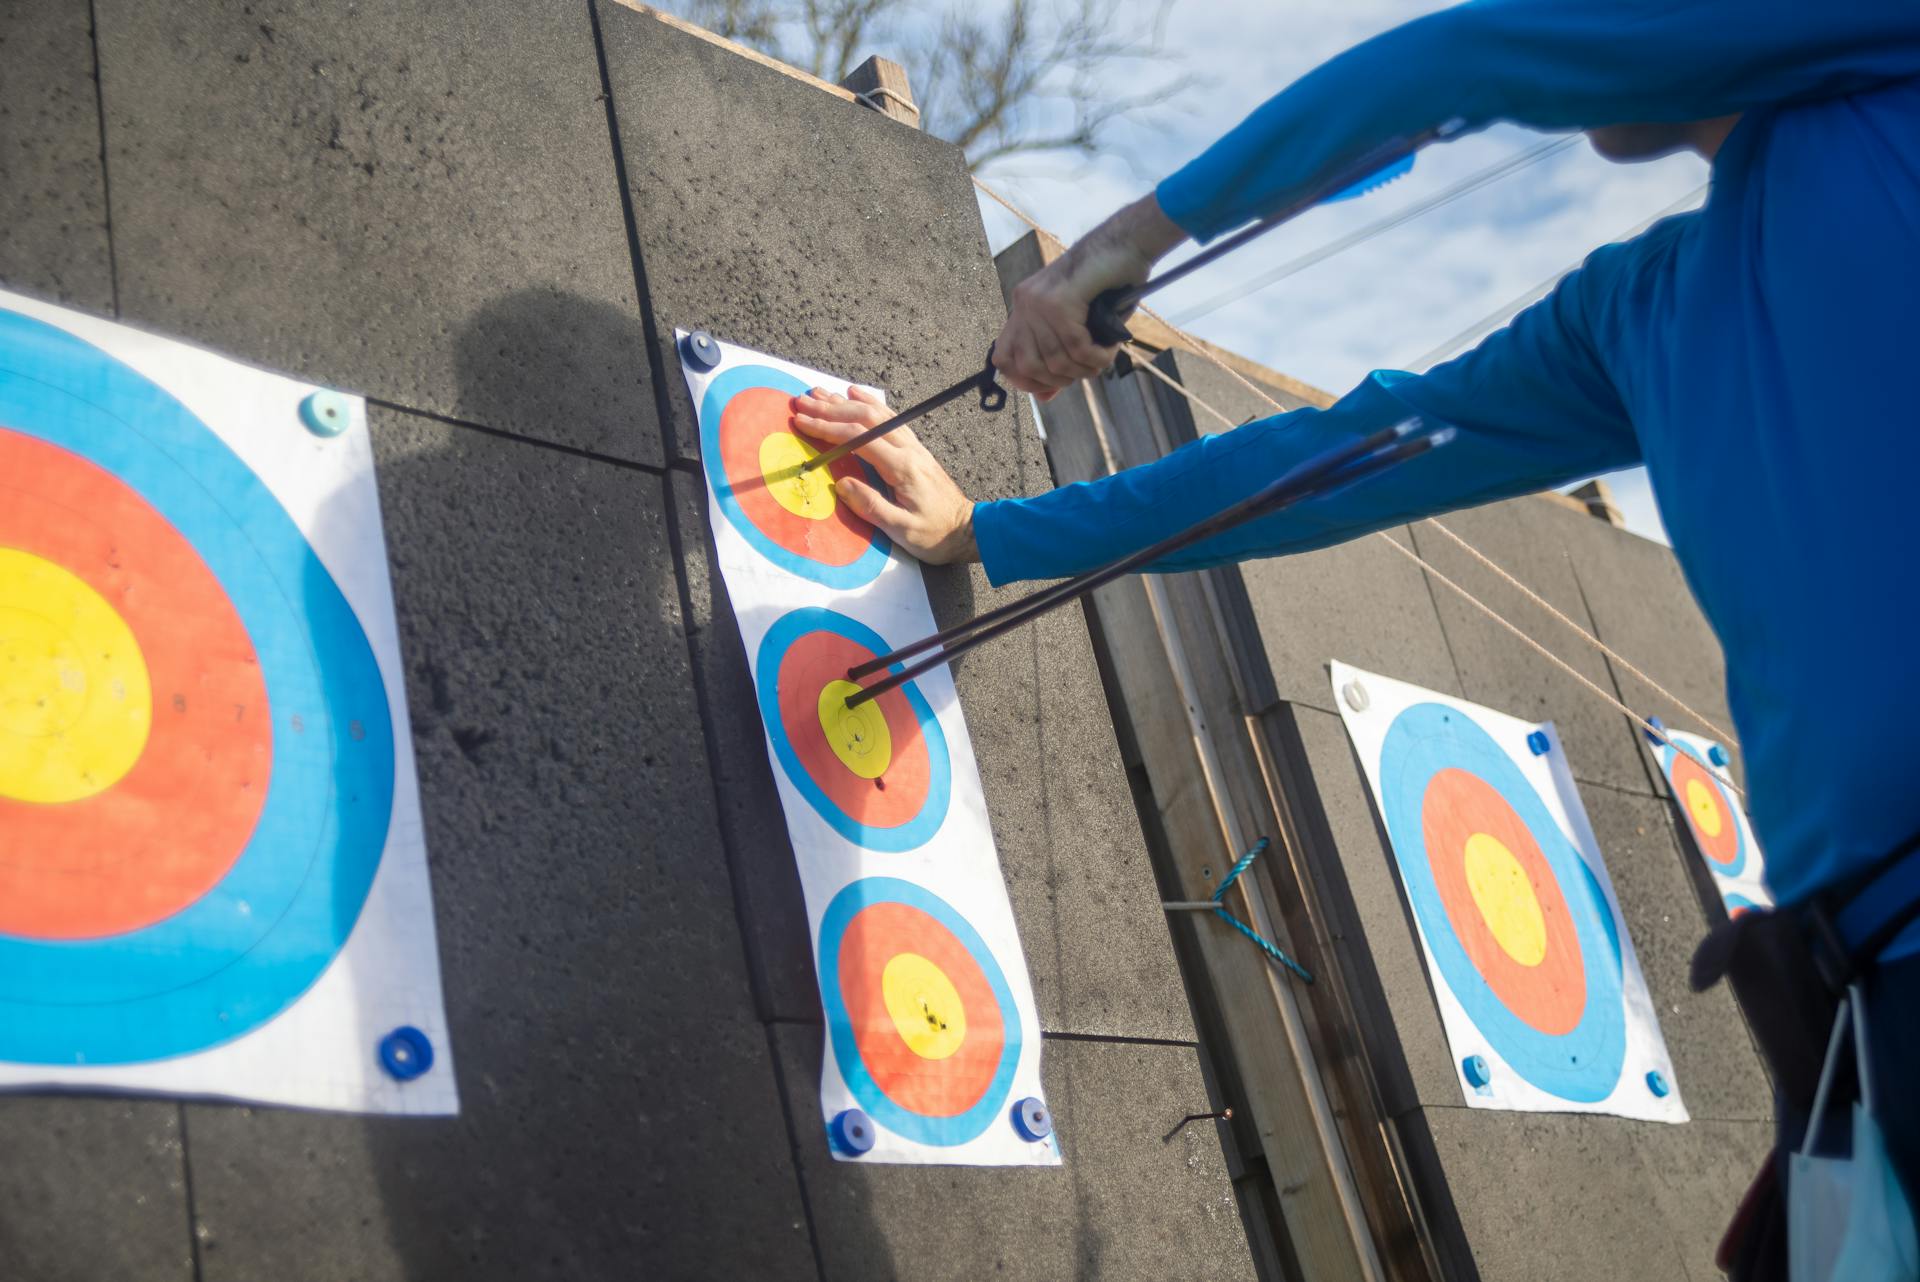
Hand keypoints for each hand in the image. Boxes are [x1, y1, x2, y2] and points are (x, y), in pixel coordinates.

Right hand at [790, 385, 978, 564]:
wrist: (967, 531)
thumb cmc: (935, 534)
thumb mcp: (902, 530)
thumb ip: (871, 506)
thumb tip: (842, 484)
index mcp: (901, 467)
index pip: (858, 437)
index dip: (827, 428)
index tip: (802, 422)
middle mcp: (907, 449)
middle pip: (864, 417)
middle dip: (829, 409)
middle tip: (801, 403)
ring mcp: (912, 445)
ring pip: (876, 412)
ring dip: (844, 402)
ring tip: (817, 394)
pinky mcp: (914, 448)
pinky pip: (889, 417)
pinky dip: (868, 402)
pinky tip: (854, 393)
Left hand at [995, 193, 1186, 400]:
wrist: (1127, 242)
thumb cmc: (1109, 284)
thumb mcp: (1079, 326)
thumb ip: (1058, 358)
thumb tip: (1043, 397)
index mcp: (1024, 305)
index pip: (1003, 357)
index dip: (1025, 380)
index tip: (1055, 385)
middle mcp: (1025, 302)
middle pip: (1029, 366)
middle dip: (1062, 379)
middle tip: (1088, 369)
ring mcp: (1040, 301)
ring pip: (1056, 360)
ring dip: (1086, 368)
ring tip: (1104, 358)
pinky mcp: (1060, 300)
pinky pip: (1076, 347)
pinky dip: (1097, 357)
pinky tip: (1110, 350)